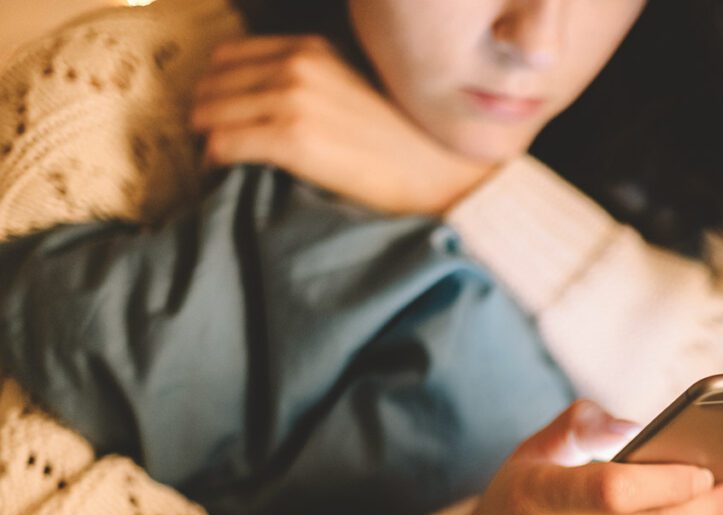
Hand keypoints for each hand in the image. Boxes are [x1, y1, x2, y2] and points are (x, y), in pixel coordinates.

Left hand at [190, 35, 497, 213]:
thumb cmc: (404, 145)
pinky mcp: (293, 140)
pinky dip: (214, 163)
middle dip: (203, 115)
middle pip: (213, 84)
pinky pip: (224, 145)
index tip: (215, 118)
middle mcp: (298, 65)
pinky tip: (220, 177)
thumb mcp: (357, 90)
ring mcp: (293, 100)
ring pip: (210, 114)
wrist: (439, 174)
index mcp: (312, 49)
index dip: (214, 89)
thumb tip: (275, 103)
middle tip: (207, 145)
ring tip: (213, 165)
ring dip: (204, 141)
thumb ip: (315, 84)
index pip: (230, 57)